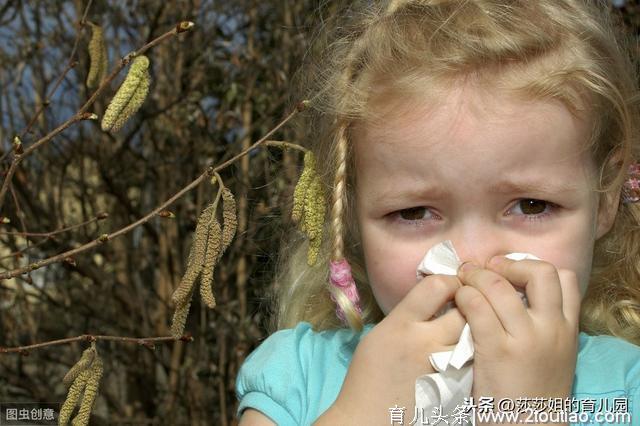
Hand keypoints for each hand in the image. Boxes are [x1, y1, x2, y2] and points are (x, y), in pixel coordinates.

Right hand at [320, 274, 466, 424]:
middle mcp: (423, 342)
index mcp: (400, 324)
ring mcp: (441, 365)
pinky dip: (471, 354)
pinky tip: (464, 354)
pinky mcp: (454, 386)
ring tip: (467, 329)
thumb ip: (405, 315)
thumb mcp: (379, 335)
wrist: (368, 418)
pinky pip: (472, 361)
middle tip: (467, 304)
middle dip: (469, 304)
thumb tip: (430, 299)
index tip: (451, 286)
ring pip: (473, 336)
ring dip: (473, 329)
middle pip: (464, 310)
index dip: (450, 281)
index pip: (436, 286)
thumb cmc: (367, 376)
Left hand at [455, 256, 579, 409]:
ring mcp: (526, 338)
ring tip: (464, 280)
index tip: (510, 272)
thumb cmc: (532, 392)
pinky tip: (458, 302)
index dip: (533, 266)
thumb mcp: (554, 355)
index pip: (564, 278)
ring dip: (476, 276)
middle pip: (539, 272)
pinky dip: (464, 296)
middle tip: (486, 269)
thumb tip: (513, 292)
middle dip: (509, 264)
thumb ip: (543, 325)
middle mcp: (552, 329)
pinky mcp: (497, 350)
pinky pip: (476, 307)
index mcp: (568, 330)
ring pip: (500, 286)